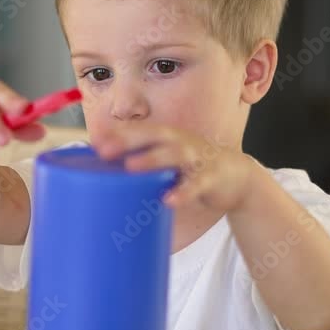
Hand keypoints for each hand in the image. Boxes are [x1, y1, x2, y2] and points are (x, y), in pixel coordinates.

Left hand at [91, 123, 256, 210]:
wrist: (236, 177)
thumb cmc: (192, 169)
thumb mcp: (167, 161)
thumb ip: (143, 162)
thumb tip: (105, 174)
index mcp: (167, 137)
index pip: (139, 130)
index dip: (117, 133)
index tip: (94, 141)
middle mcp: (181, 141)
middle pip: (153, 135)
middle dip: (128, 140)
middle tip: (104, 150)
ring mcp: (197, 157)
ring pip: (174, 154)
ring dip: (152, 159)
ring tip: (131, 166)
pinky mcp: (211, 177)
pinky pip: (196, 183)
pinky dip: (183, 191)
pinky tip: (169, 200)